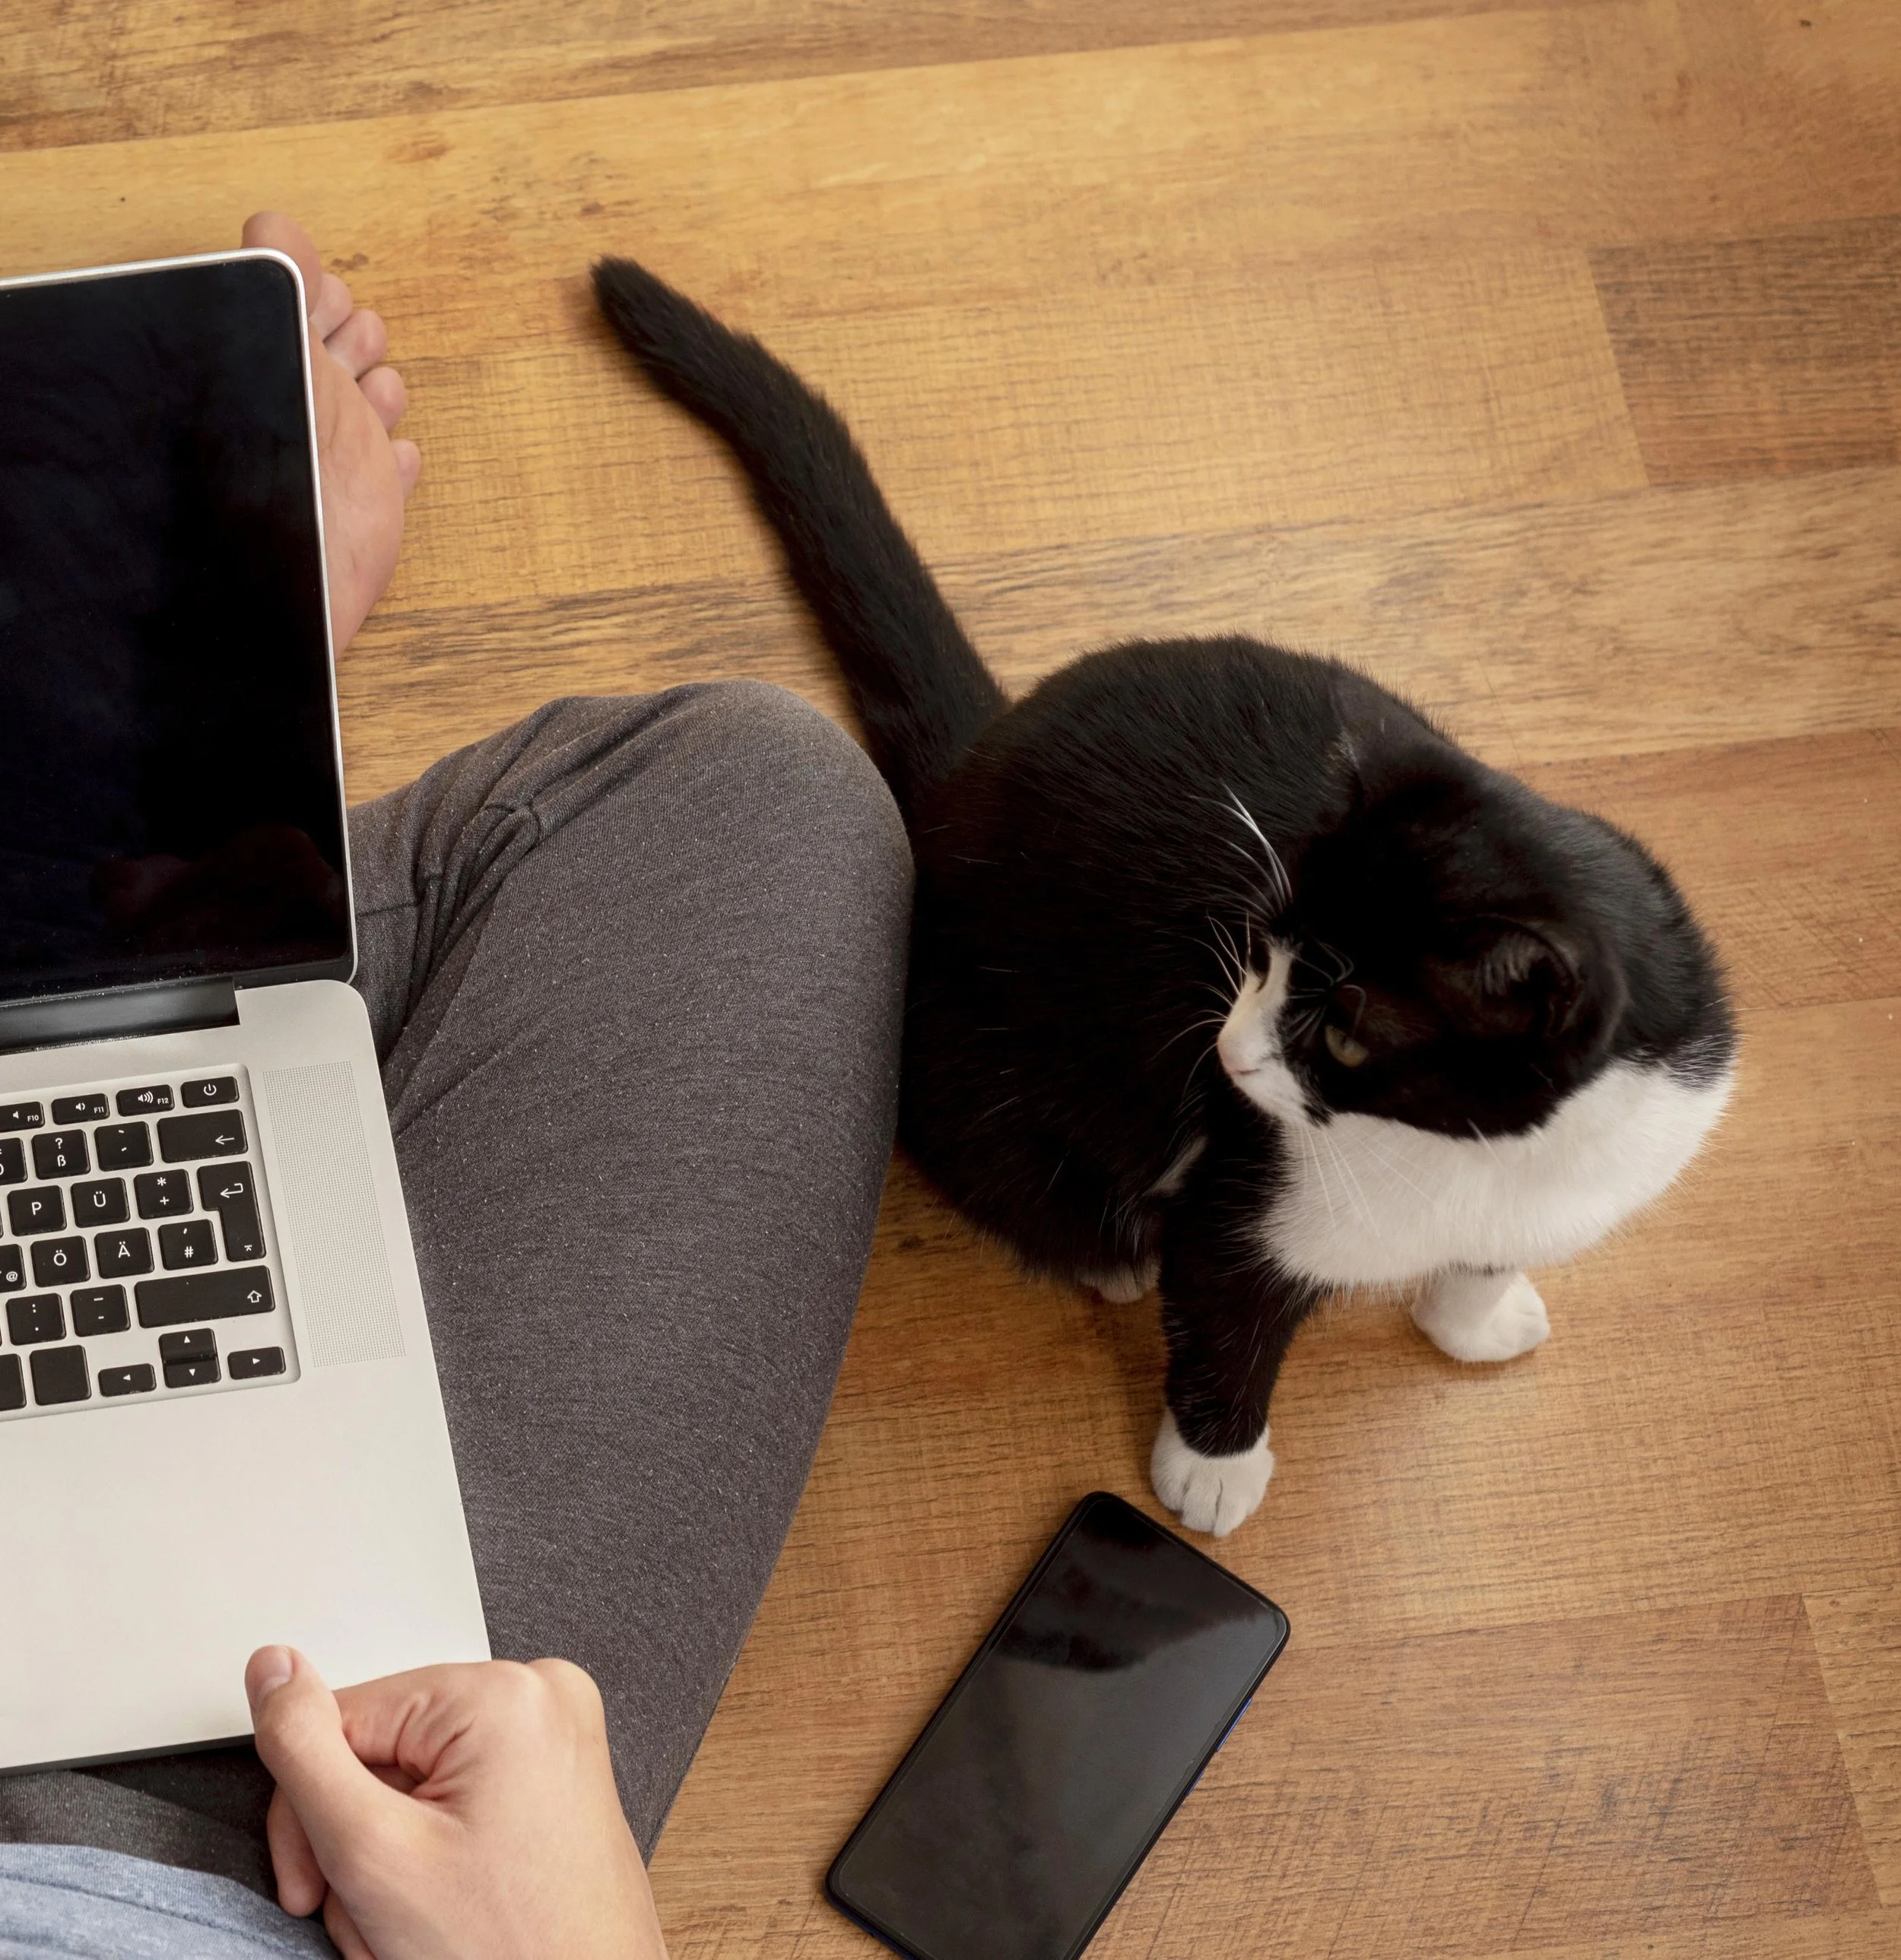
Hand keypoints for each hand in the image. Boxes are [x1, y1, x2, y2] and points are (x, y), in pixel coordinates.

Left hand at [239, 213, 418, 655]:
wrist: (288, 570)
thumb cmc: (268, 461)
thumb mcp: (270, 345)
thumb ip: (276, 284)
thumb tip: (276, 226)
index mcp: (274, 359)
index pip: (294, 298)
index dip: (313, 288)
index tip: (321, 301)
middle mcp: (305, 405)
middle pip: (338, 345)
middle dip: (352, 331)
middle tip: (347, 343)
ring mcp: (340, 455)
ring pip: (371, 401)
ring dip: (379, 384)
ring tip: (371, 390)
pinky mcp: (370, 503)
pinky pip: (394, 471)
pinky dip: (397, 458)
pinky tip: (391, 453)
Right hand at [246, 1645, 668, 1959]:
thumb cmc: (510, 1951)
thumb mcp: (373, 1851)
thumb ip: (305, 1752)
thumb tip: (273, 1669)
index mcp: (503, 1692)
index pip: (342, 1717)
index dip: (307, 1811)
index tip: (311, 1884)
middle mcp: (540, 1695)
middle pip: (381, 1751)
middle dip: (354, 1844)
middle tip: (366, 1918)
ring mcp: (556, 1735)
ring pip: (413, 1784)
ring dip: (388, 1862)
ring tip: (409, 1925)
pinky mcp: (557, 1774)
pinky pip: (458, 1795)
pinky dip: (431, 1855)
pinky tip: (442, 1907)